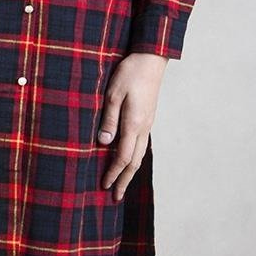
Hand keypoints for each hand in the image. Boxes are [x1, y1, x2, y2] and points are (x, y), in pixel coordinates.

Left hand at [97, 52, 168, 201]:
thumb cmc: (130, 72)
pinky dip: (134, 157)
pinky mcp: (148, 117)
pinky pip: (142, 144)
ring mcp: (148, 122)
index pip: (123, 156)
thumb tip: (104, 143)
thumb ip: (109, 119)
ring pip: (140, 154)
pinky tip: (129, 160)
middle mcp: (143, 127)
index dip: (113, 173)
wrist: (151, 58)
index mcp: (134, 123)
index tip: (103, 185)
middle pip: (134, 161)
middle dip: (124, 180)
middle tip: (115, 197)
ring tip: (122, 184)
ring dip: (130, 171)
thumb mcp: (113, 93)